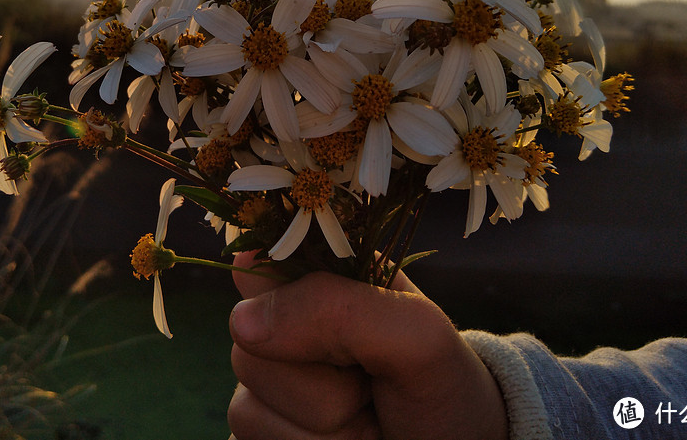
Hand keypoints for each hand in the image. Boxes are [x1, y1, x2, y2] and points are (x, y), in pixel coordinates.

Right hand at [227, 255, 508, 439]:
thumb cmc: (443, 388)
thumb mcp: (416, 335)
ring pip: (247, 407)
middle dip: (321, 382)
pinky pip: (247, 439)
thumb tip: (243, 321)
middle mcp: (284, 321)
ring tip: (365, 418)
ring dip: (321, 427)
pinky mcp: (263, 426)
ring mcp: (269, 380)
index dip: (285, 301)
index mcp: (322, 275)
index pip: (257, 264)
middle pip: (246, 345)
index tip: (338, 336)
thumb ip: (337, 310)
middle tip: (371, 383)